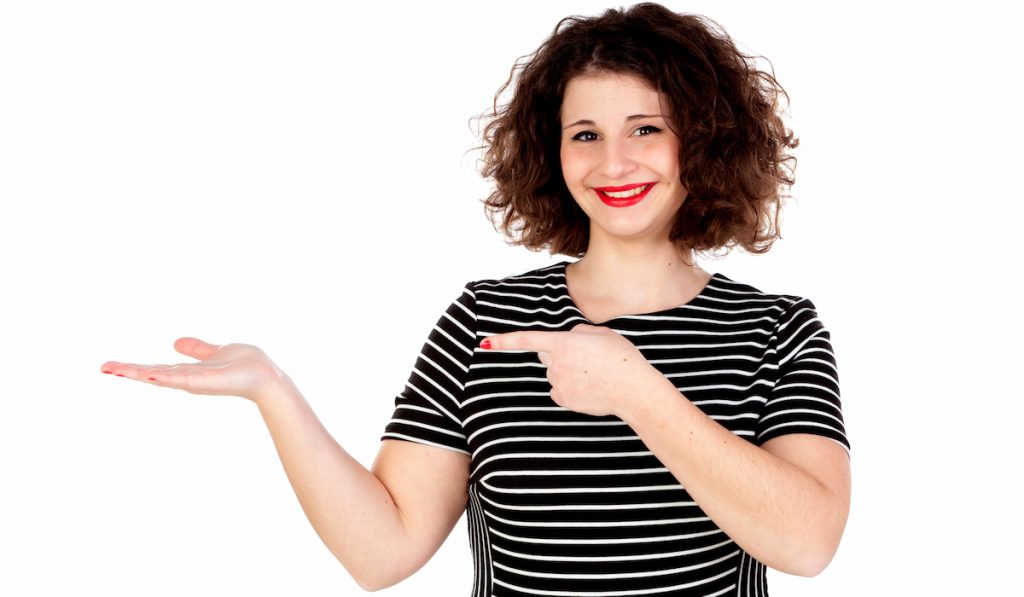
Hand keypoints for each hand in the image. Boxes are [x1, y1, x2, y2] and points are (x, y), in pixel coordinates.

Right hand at [101, 337, 290, 404]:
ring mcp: (197, 382)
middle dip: (128, 371)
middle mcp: (189, 379)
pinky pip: (184, 379)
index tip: (109, 366)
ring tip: (116, 369)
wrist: (268, 377)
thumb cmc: (247, 366)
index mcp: (188, 372)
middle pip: (152, 374)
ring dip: (140, 374)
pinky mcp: (209, 381)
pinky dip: (167, 377)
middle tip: (103, 367)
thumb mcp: (216, 352)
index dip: (133, 367)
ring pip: (163, 377)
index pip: (155, 368)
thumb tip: (176, 342)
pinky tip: (150, 374)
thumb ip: (198, 349)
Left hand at [481, 323, 660, 416]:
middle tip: (586, 357)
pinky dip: (571, 387)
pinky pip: (560, 389)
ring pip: (555, 373)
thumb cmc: (621, 358)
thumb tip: (568, 340)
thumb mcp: (600, 333)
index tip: (485, 342)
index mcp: (562, 343)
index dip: (503, 341)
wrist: (633, 390)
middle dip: (559, 353)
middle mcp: (555, 364)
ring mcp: (557, 383)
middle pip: (546, 355)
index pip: (526, 340)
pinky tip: (590, 387)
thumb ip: (576, 333)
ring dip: (568, 371)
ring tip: (594, 373)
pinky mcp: (563, 399)